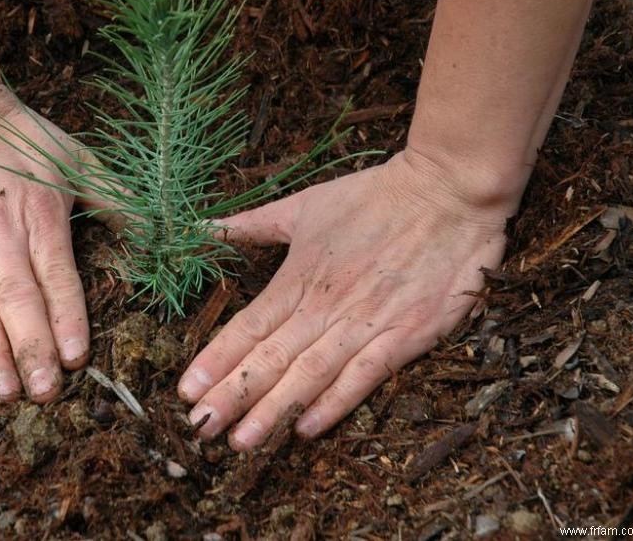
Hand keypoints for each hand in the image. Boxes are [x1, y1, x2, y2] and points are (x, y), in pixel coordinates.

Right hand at [0, 83, 87, 402]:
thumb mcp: (73, 156)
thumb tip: (162, 229)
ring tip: (6, 392)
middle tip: (46, 395)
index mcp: (40, 214)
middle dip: (33, 350)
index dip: (68, 319)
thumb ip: (115, 197)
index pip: (58, 277)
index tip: (77, 360)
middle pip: (18, 299)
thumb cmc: (15, 133)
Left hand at [177, 149, 510, 448]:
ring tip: (241, 441)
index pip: (248, 327)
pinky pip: (364, 377)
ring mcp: (366, 323)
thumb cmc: (373, 197)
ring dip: (273, 410)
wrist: (447, 191)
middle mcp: (325, 306)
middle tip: (199, 429)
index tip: (185, 391)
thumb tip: (204, 228)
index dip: (216, 361)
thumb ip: (252, 224)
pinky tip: (306, 429)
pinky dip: (335, 403)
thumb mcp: (304, 204)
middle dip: (232, 396)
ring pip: (310, 374)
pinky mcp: (406, 335)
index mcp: (299, 276)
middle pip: (270, 358)